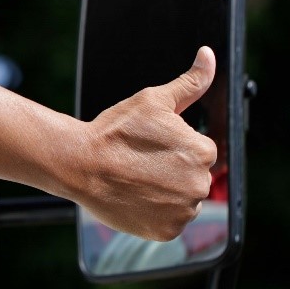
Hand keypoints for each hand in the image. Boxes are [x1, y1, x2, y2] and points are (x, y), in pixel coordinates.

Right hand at [74, 46, 217, 240]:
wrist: (81, 164)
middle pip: (193, 176)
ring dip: (166, 192)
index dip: (173, 145)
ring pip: (182, 200)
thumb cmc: (116, 131)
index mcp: (203, 151)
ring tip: (137, 179)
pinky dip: (156, 213)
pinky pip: (170, 222)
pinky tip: (136, 196)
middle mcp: (200, 185)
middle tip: (141, 161)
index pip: (199, 149)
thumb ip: (190, 82)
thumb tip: (209, 56)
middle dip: (172, 169)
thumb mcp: (154, 99)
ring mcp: (184, 212)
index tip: (150, 144)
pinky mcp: (167, 232)